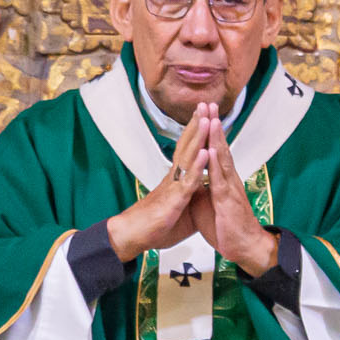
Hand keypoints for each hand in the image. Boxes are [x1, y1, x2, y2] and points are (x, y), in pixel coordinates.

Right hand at [105, 103, 210, 261]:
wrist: (133, 237)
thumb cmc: (155, 224)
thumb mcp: (180, 208)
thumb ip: (191, 196)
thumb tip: (204, 190)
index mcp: (177, 178)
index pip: (188, 149)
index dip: (197, 132)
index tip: (206, 113)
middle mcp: (174, 177)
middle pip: (187, 145)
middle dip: (197, 124)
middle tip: (205, 103)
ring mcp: (174, 186)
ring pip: (188, 158)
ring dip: (198, 138)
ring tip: (206, 119)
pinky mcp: (174, 200)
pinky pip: (187, 181)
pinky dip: (197, 167)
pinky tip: (204, 153)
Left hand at [193, 108, 278, 275]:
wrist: (245, 247)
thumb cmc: (227, 226)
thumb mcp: (209, 204)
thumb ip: (202, 187)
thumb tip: (193, 177)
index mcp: (222, 179)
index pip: (215, 150)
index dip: (209, 132)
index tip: (203, 112)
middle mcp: (228, 178)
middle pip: (220, 146)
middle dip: (214, 125)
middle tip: (209, 103)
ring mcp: (229, 187)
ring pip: (222, 158)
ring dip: (216, 137)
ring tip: (212, 118)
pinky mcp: (228, 200)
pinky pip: (220, 179)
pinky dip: (216, 163)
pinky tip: (212, 149)